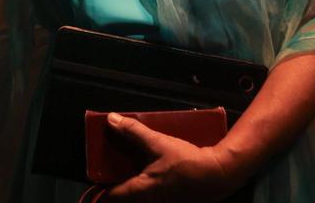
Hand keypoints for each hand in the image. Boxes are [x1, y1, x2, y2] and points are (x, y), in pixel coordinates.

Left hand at [102, 112, 240, 202]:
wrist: (219, 174)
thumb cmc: (186, 161)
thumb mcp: (158, 143)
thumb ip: (133, 131)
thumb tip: (111, 119)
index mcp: (141, 191)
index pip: (112, 197)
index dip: (100, 190)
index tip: (94, 181)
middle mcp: (149, 201)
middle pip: (125, 198)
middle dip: (116, 188)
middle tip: (110, 173)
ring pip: (139, 197)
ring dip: (132, 186)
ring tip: (128, 171)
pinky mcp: (172, 201)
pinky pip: (152, 196)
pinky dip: (146, 186)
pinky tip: (149, 173)